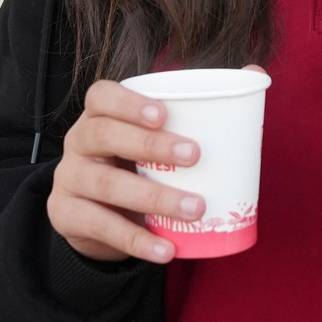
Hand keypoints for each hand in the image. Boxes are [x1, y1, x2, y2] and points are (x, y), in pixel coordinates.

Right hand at [46, 66, 263, 264]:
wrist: (95, 216)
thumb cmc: (136, 164)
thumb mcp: (156, 137)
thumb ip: (199, 106)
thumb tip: (254, 71)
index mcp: (100, 115)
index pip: (101, 96)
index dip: (128, 102)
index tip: (165, 114)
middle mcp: (79, 142)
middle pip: (103, 135)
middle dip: (150, 145)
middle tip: (196, 156)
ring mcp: (69, 179)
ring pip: (106, 185)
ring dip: (154, 197)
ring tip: (196, 208)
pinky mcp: (67, 216)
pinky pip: (101, 227)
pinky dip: (138, 240)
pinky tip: (167, 250)